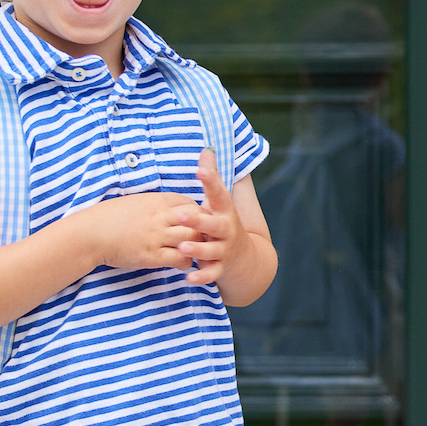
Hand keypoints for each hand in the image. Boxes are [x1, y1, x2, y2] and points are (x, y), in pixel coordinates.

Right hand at [90, 189, 199, 272]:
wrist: (91, 233)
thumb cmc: (111, 217)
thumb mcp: (136, 202)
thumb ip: (156, 205)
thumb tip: (171, 209)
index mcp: (157, 201)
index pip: (189, 203)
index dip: (197, 213)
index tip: (198, 222)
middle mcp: (159, 217)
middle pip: (196, 220)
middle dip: (203, 229)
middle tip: (205, 238)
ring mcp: (156, 237)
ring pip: (190, 239)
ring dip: (197, 247)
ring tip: (197, 252)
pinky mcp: (151, 256)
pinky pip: (178, 259)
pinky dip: (185, 262)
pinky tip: (183, 264)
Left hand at [168, 149, 247, 288]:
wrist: (246, 257)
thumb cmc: (222, 222)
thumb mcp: (219, 201)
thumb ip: (212, 176)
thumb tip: (207, 147)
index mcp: (223, 211)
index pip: (218, 192)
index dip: (210, 180)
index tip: (200, 168)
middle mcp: (225, 229)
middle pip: (213, 224)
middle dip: (197, 221)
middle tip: (180, 216)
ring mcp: (224, 250)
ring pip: (211, 250)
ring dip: (197, 250)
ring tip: (182, 248)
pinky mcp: (220, 268)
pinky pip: (211, 273)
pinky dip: (201, 277)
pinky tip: (189, 277)